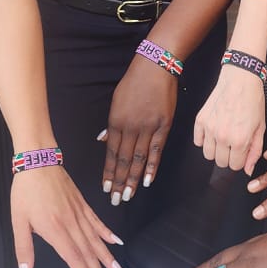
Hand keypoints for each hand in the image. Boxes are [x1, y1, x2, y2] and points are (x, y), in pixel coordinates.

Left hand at [11, 165, 123, 267]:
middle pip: (88, 252)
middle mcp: (71, 224)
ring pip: (96, 240)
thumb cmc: (25, 191)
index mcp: (54, 230)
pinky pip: (97, 222)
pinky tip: (116, 242)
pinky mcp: (82, 204)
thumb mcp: (18, 221)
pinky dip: (107, 233)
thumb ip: (23, 251)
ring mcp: (79, 213)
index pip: (73, 257)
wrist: (37, 161)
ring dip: (107, 257)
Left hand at [102, 55, 176, 204]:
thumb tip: (103, 140)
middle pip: (124, 160)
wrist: (155, 66)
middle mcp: (131, 127)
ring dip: (133, 180)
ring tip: (128, 196)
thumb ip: (111, 123)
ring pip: (139, 159)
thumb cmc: (134, 82)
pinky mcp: (164, 125)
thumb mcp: (116, 100)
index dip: (109, 172)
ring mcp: (148, 127)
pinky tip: (148, 181)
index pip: (111, 153)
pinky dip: (152, 167)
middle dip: (119, 182)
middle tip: (116, 201)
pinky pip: (157, 150)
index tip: (106, 188)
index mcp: (116, 121)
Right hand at [194, 66, 266, 174]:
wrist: (240, 79)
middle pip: (221, 162)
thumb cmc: (252, 99)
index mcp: (240, 139)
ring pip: (208, 154)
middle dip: (229, 156)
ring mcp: (210, 128)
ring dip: (216, 149)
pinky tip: (213, 131)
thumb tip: (247, 169)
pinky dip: (204, 139)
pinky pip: (197, 141)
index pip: (236, 166)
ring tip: (223, 137)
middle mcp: (223, 136)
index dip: (240, 160)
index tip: (242, 151)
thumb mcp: (260, 127)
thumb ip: (255, 151)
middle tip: (234, 143)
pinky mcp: (200, 120)